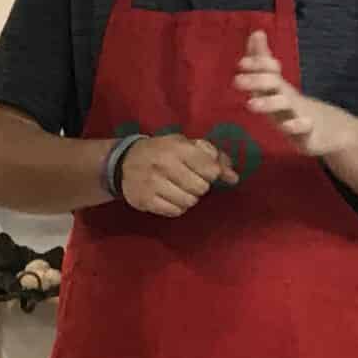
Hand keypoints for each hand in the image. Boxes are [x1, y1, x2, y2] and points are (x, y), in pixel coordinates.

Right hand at [119, 134, 237, 217]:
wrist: (123, 161)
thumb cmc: (162, 151)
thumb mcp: (186, 145)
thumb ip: (213, 157)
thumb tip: (234, 177)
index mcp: (177, 147)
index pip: (211, 169)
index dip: (211, 173)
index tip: (203, 171)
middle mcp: (164, 164)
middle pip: (201, 188)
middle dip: (199, 186)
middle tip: (188, 180)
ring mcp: (152, 183)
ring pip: (189, 202)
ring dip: (188, 198)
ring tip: (178, 189)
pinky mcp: (144, 200)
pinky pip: (174, 211)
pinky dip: (176, 207)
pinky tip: (169, 197)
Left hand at [233, 30, 352, 156]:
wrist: (331, 129)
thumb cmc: (293, 105)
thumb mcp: (275, 86)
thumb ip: (263, 61)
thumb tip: (256, 32)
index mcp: (278, 87)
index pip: (268, 69)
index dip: (257, 65)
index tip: (241, 63)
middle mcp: (287, 97)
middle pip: (274, 83)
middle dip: (256, 80)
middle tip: (236, 80)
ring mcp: (299, 112)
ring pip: (285, 104)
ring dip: (268, 102)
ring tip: (250, 104)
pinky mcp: (308, 132)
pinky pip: (303, 127)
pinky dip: (296, 126)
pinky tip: (286, 126)